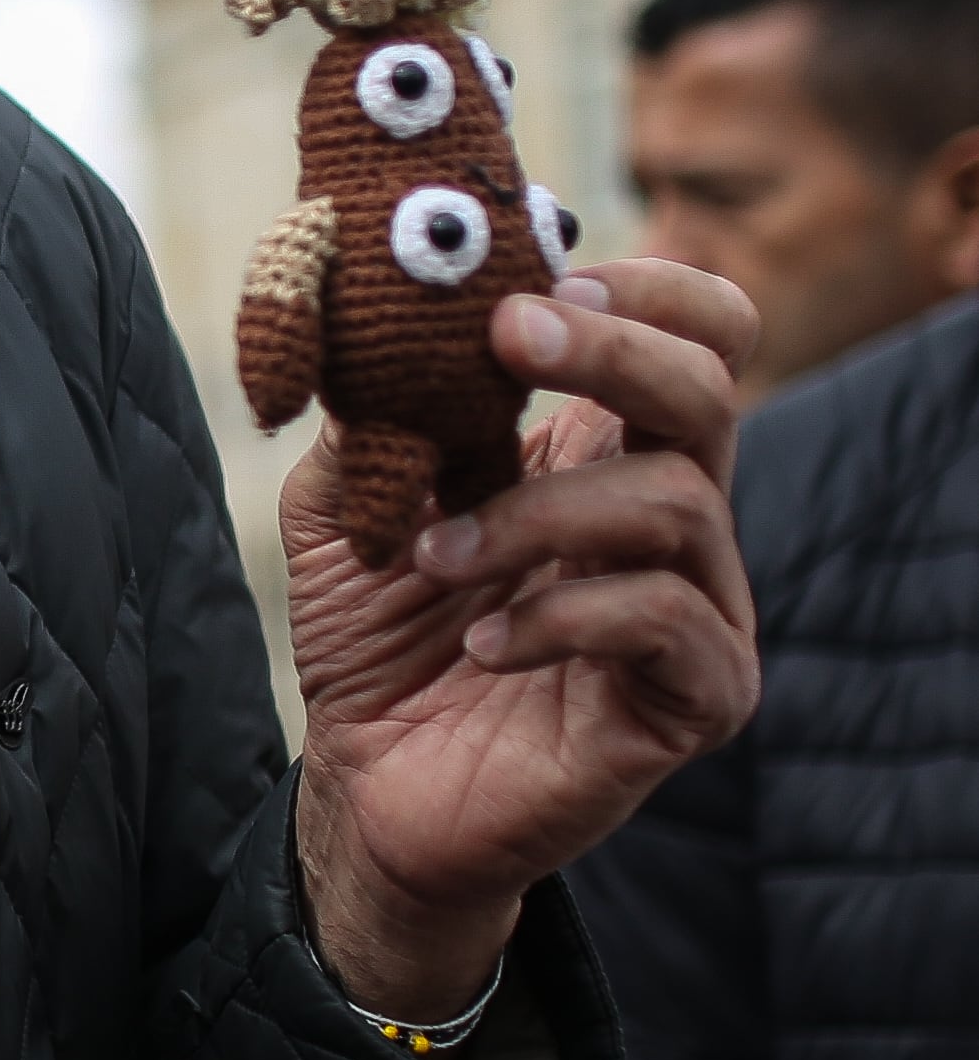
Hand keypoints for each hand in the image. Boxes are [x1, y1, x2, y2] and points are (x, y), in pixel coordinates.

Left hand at [287, 258, 760, 1019]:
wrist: (372, 782)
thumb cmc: (379, 627)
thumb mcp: (351, 496)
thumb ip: (378, 408)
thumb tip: (379, 314)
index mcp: (603, 453)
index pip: (697, 339)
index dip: (648, 291)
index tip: (543, 277)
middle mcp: (670, 521)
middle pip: (708, 393)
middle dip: (610, 350)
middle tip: (509, 336)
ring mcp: (696, 609)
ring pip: (675, 504)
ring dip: (536, 513)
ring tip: (435, 557)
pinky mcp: (696, 700)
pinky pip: (664, 623)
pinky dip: (561, 617)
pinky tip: (485, 644)